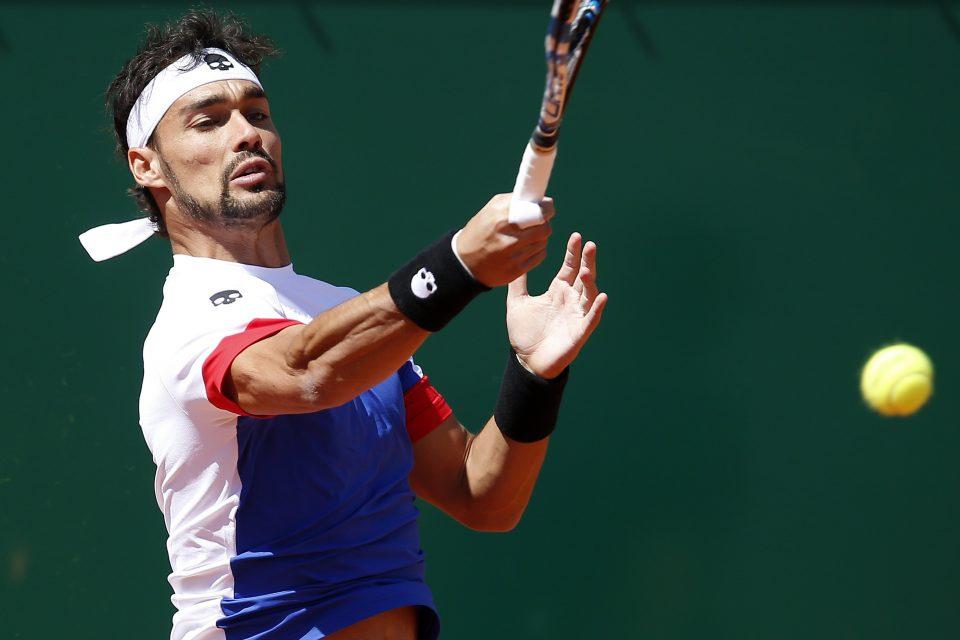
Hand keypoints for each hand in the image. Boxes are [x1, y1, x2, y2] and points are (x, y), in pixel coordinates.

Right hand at [456, 194, 553, 286]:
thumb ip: (515, 201)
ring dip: (540, 237)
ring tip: (528, 236)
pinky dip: (537, 250)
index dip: (547, 209)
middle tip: (539, 222)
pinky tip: (526, 248)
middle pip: (545, 228)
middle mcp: (508, 238)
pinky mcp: (515, 270)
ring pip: (543, 242)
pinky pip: (539, 256)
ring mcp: (513, 256)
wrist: (464, 262)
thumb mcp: (491, 209)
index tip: (547, 208)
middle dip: (544, 223)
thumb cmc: (480, 230)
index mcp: (502, 218)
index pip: (538, 212)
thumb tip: (542, 200)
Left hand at [506, 233, 607, 378]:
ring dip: (590, 282)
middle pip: (582, 276)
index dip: (573, 253)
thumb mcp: (516, 302)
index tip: (576, 236)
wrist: (526, 361)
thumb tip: (513, 259)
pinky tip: (601, 297)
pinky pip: (591, 318)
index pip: (569, 268)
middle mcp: (570, 300)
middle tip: (589, 244)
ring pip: (588, 295)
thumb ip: (518, 282)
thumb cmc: (524, 334)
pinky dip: (596, 308)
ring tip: (587, 270)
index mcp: (557, 292)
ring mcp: (576, 315)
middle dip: (587, 261)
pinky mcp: (579, 332)